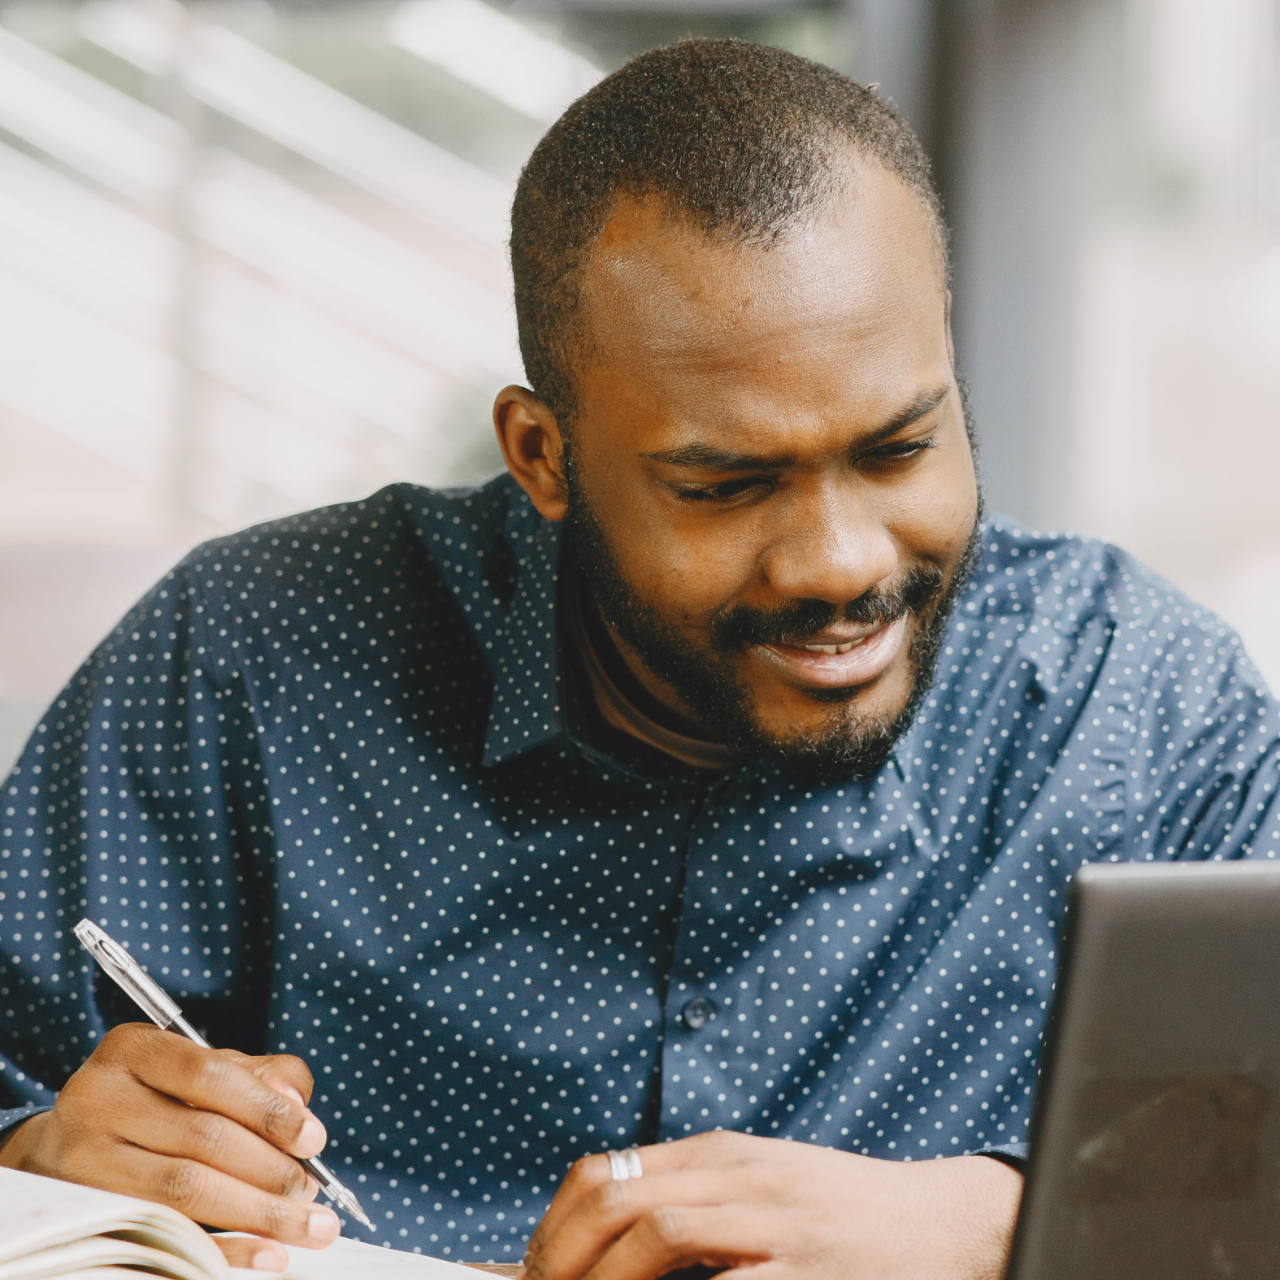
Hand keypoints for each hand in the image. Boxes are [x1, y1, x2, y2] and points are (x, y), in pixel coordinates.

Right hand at [0, 1023, 339, 1271]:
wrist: (62, 1149)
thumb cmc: (154, 1103)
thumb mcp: (201, 1073)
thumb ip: (259, 1077)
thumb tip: (297, 1103)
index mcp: (133, 1050)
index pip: (209, 1076)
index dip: (268, 1111)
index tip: (315, 1141)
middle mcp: (96, 1099)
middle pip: (202, 1138)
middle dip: (271, 1171)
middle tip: (313, 1195)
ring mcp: (79, 1160)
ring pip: (183, 1189)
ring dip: (258, 1214)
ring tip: (308, 1227)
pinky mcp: (83, 1213)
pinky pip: (163, 1236)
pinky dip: (222, 1250)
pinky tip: (264, 1256)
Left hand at [522, 1131, 1021, 1279]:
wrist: (941, 1222)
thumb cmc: (841, 1209)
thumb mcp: (760, 1181)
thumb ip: (695, 1195)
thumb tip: (613, 1231)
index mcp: (719, 1154)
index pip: (606, 1174)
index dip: (553, 1227)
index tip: (535, 1270)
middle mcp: (737, 1176)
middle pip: (617, 1200)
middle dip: (560, 1258)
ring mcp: (772, 1221)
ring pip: (659, 1232)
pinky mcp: (806, 1269)